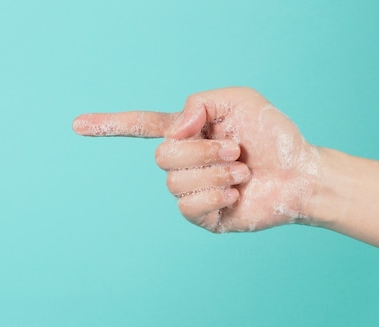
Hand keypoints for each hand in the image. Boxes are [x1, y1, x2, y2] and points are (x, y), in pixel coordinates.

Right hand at [73, 87, 321, 232]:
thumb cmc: (273, 136)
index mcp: (187, 132)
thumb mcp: (240, 100)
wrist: (301, 174)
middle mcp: (184, 161)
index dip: (109, 125)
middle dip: (201, 151)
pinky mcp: (202, 216)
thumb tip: (175, 129)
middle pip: (161, 156)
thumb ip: (201, 102)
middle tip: (234, 150)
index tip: (77, 125)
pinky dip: (215, 194)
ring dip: (214, 172)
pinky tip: (234, 192)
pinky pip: (188, 206)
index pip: (140, 126)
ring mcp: (191, 190)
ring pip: (175, 181)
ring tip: (240, 170)